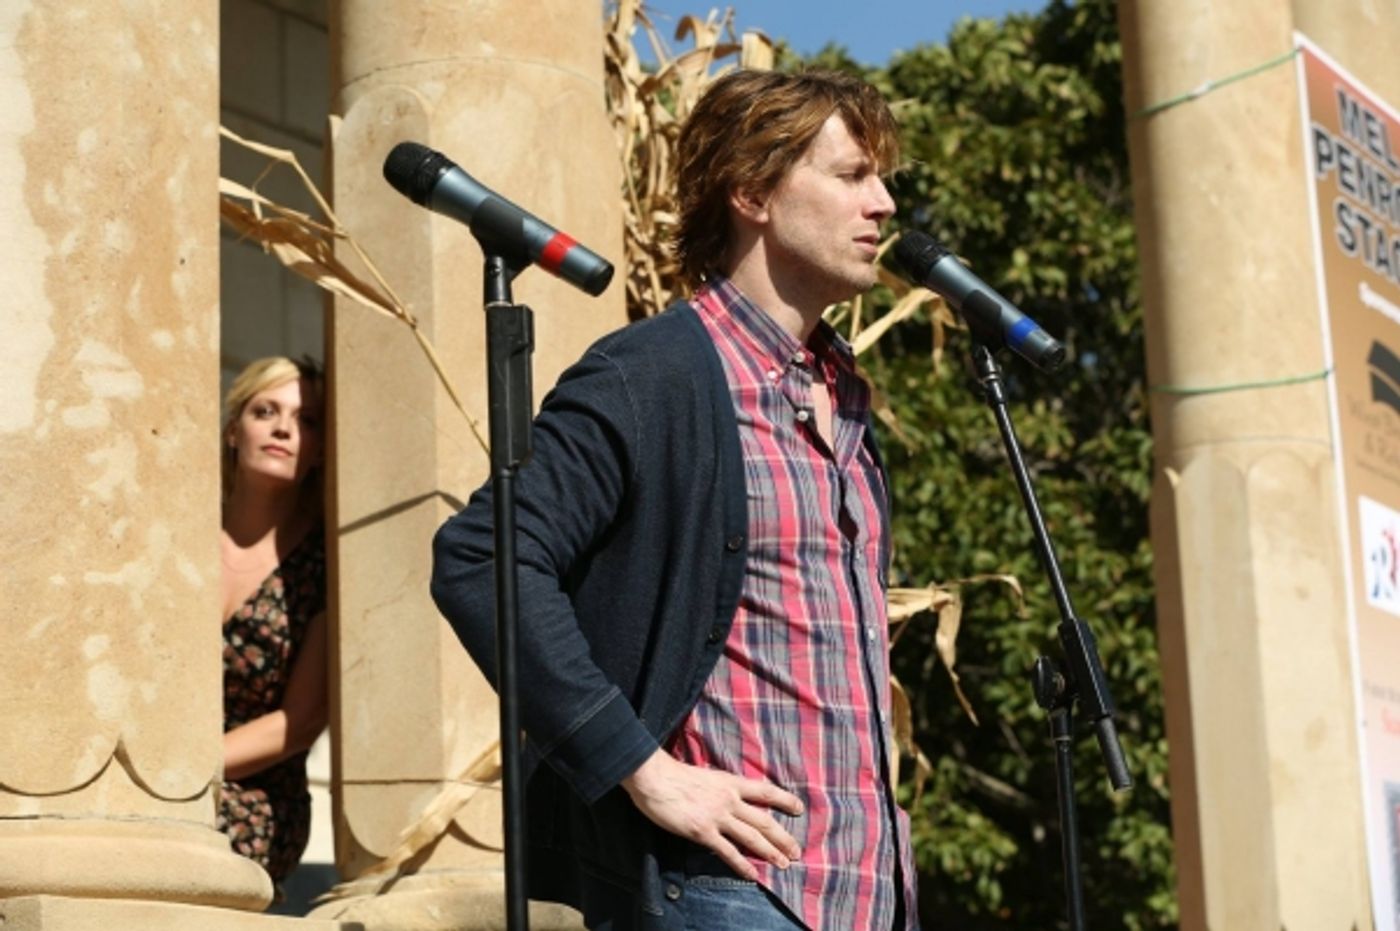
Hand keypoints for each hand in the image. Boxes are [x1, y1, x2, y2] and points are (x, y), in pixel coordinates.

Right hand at [620, 749, 803, 879]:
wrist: (654, 778)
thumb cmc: (674, 775)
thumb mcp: (706, 775)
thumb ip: (720, 787)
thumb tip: (731, 797)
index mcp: (730, 782)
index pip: (765, 791)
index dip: (784, 800)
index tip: (799, 809)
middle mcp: (729, 799)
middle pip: (764, 820)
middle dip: (783, 837)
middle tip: (797, 851)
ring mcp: (717, 816)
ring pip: (752, 836)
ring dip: (770, 852)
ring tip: (785, 864)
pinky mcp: (703, 831)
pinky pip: (727, 851)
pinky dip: (742, 864)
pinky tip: (753, 874)